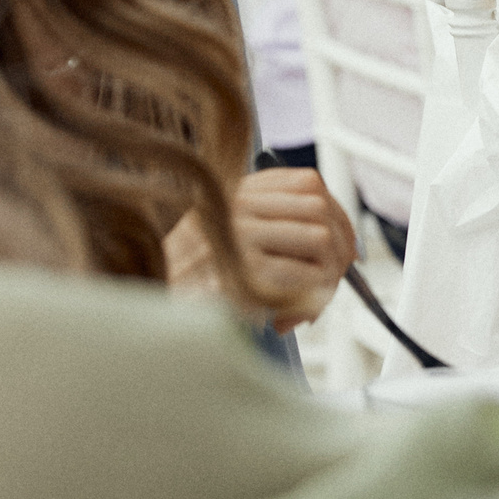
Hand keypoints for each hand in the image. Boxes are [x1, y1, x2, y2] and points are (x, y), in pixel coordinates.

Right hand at [168, 169, 358, 332]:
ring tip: (308, 301)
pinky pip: (306, 276)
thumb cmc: (196, 280)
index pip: (308, 183)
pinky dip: (311, 298)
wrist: (154, 305)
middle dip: (337, 249)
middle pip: (320, 209)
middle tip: (329, 280)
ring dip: (327, 275)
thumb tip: (345, 248)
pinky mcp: (246, 269)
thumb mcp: (230, 237)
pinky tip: (290, 315)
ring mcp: (241, 234)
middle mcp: (239, 206)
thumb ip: (276, 227)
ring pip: (320, 238)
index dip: (336, 214)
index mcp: (237, 192)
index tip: (343, 245)